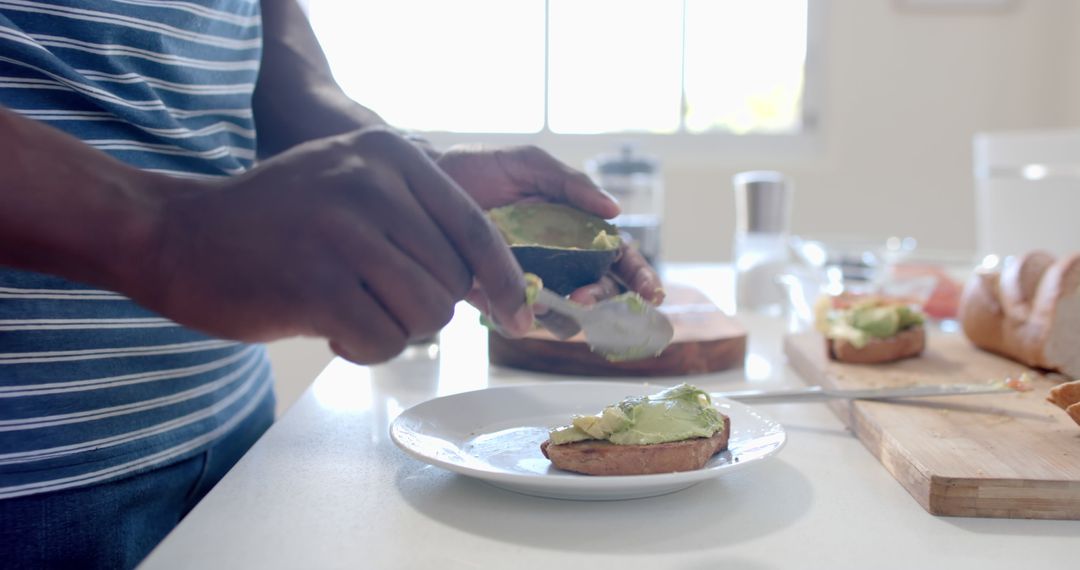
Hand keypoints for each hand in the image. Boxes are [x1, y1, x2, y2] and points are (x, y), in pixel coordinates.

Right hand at [133, 128, 532, 363]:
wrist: (175, 235)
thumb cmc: (276, 223)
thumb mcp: (351, 187)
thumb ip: (418, 220)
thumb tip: (490, 283)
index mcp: (388, 154)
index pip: (473, 227)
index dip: (502, 280)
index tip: (517, 317)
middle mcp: (370, 184)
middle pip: (451, 282)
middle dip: (421, 306)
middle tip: (371, 296)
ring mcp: (342, 233)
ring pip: (427, 317)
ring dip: (393, 328)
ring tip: (348, 306)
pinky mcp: (315, 286)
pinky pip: (383, 343)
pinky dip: (362, 348)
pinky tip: (326, 325)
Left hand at [437, 144, 664, 306]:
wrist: (425, 181)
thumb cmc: (480, 167)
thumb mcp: (528, 163)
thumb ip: (571, 183)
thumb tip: (615, 210)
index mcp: (577, 228)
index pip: (620, 257)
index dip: (640, 277)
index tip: (651, 292)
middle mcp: (561, 260)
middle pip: (602, 294)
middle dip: (603, 301)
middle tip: (584, 297)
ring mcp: (531, 281)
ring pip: (565, 317)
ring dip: (568, 317)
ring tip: (556, 303)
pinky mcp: (497, 296)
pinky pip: (517, 320)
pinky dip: (521, 320)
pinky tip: (512, 307)